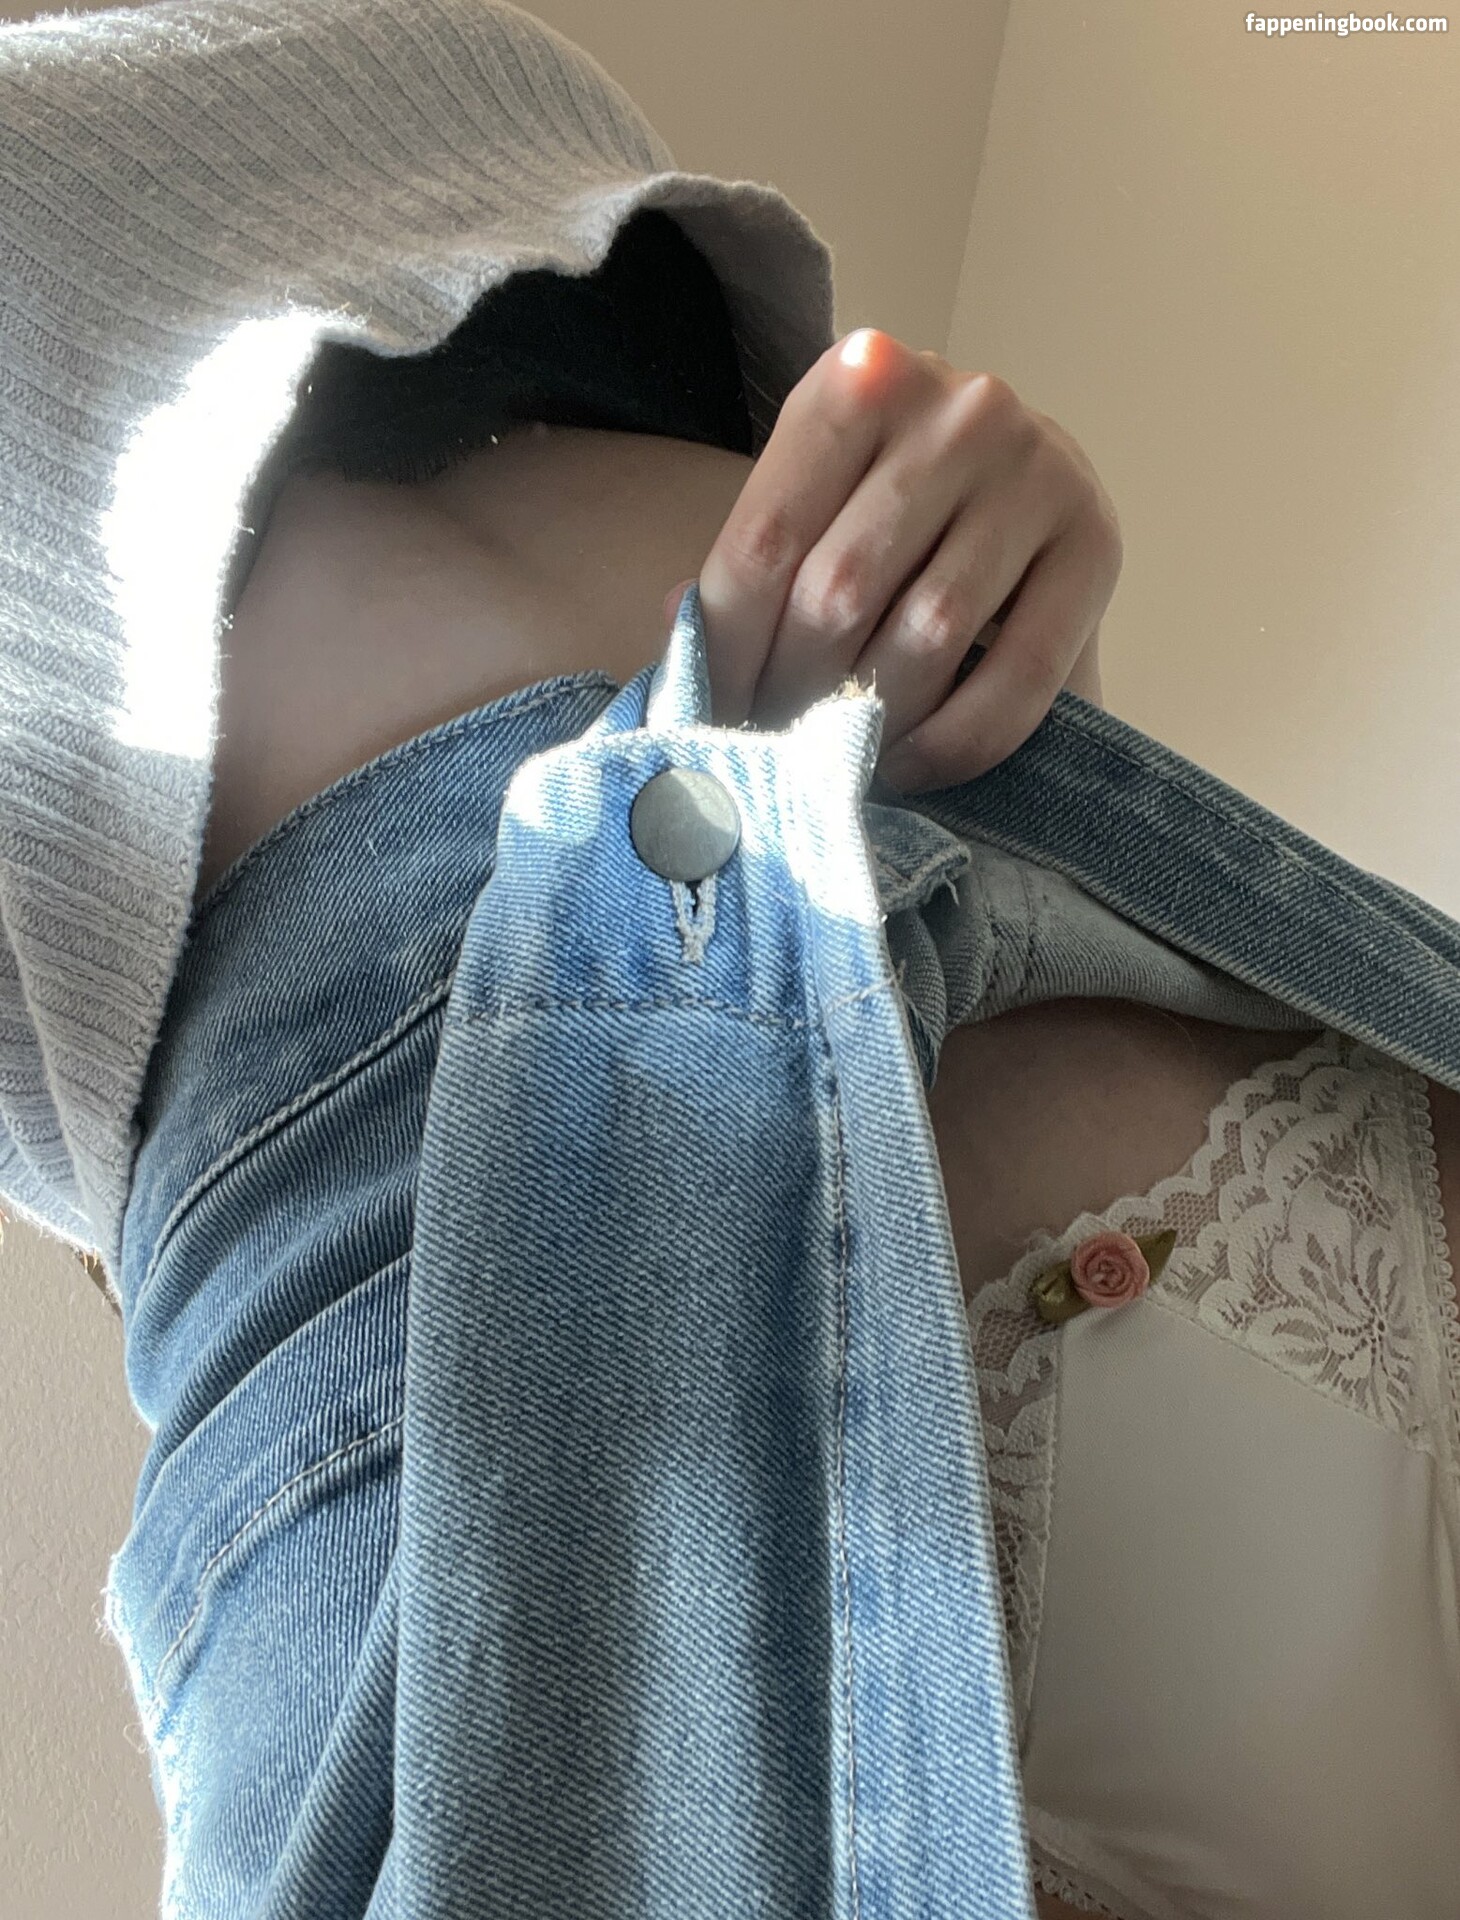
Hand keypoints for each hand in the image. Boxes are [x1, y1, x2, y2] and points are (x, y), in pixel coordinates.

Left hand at [663, 329, 1121, 792]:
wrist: (1027, 502)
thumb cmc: (894, 516)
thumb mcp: (816, 509)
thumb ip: (753, 562)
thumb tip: (678, 626)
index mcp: (859, 378)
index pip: (765, 537)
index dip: (727, 648)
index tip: (707, 719)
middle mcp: (959, 409)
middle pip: (839, 588)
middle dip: (793, 692)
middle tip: (772, 754)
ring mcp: (1039, 471)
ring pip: (926, 635)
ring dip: (871, 723)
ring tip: (837, 763)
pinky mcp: (1097, 546)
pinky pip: (1015, 679)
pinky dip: (952, 743)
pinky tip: (911, 766)